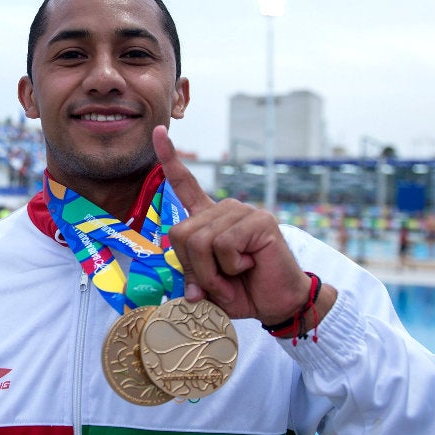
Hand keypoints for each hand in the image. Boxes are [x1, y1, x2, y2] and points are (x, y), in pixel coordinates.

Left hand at [152, 125, 315, 324]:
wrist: (276, 303)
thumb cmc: (241, 292)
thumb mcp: (206, 286)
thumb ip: (190, 276)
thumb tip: (189, 289)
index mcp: (209, 219)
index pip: (186, 184)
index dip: (170, 159)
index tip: (158, 131)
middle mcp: (224, 210)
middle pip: (182, 233)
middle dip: (194, 268)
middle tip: (218, 281)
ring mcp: (243, 212)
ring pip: (201, 241)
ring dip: (213, 272)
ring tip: (235, 275)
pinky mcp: (260, 221)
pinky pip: (224, 245)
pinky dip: (230, 266)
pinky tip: (249, 265)